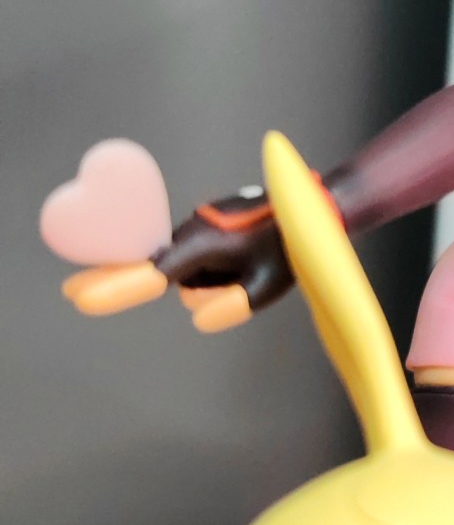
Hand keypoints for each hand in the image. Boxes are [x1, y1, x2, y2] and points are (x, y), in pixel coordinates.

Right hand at [62, 189, 293, 330]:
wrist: (310, 205)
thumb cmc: (290, 247)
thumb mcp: (268, 286)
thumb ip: (232, 306)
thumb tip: (194, 318)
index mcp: (202, 245)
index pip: (151, 275)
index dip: (114, 289)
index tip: (79, 296)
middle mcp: (193, 234)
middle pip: (156, 270)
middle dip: (118, 280)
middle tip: (72, 293)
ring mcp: (198, 229)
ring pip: (189, 273)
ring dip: (211, 281)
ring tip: (254, 267)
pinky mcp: (205, 229)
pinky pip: (202, 262)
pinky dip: (218, 271)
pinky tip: (249, 261)